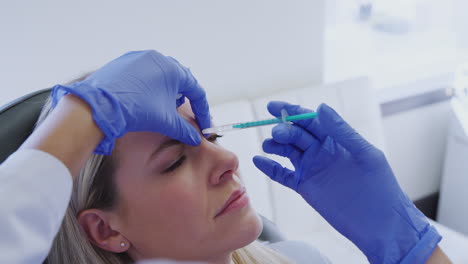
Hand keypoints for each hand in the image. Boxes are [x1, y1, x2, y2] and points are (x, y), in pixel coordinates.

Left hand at [51, 50, 210, 154]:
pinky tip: (144, 101)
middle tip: (183, 115)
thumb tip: (196, 139)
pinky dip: (149, 87)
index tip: (202, 124)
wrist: (99, 106)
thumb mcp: (165, 121)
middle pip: (179, 80)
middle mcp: (157, 58)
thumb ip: (184, 130)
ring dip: (166, 92)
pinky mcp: (122, 62)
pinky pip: (143, 74)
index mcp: (172, 69)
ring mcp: (138, 58)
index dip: (202, 110)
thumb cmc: (136, 110)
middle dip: (184, 99)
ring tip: (163, 108)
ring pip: (160, 75)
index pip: (195, 90)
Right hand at [253, 101, 440, 263]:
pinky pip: (284, 175)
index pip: (310, 120)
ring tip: (268, 146)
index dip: (291, 112)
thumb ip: (341, 131)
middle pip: (296, 134)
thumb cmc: (380, 187)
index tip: (273, 107)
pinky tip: (259, 161)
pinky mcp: (305, 187)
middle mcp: (322, 151)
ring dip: (275, 146)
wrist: (380, 226)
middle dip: (283, 130)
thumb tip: (320, 107)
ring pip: (288, 152)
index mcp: (336, 139)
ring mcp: (312, 169)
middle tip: (276, 134)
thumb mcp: (364, 154)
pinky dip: (270, 168)